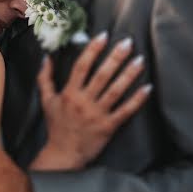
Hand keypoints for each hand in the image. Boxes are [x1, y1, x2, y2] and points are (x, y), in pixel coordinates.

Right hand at [31, 32, 151, 170]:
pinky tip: (147, 88)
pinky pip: (125, 111)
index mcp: (69, 93)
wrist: (63, 155)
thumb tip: (47, 58)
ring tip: (140, 60)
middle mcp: (83, 102)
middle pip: (102, 75)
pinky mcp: (108, 127)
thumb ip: (45, 78)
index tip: (103, 36)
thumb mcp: (47, 100)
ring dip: (129, 74)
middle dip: (115, 57)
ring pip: (115, 91)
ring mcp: (97, 114)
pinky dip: (137, 100)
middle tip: (128, 42)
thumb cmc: (56, 127)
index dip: (93, 50)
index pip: (82, 66)